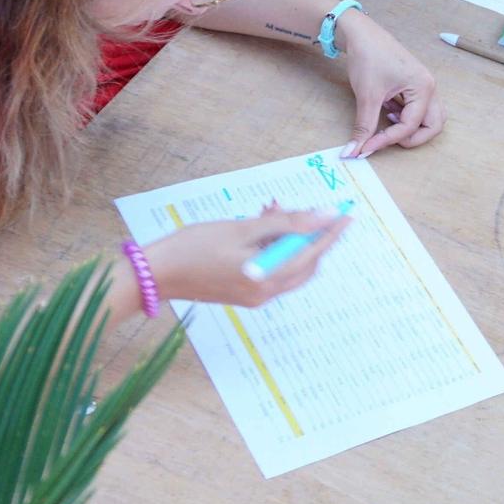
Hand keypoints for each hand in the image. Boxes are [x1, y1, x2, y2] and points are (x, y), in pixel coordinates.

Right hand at [141, 204, 348, 309]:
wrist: (155, 274)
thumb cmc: (195, 246)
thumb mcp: (244, 228)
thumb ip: (288, 222)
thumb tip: (325, 215)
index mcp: (268, 278)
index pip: (313, 252)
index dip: (332, 232)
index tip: (348, 214)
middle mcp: (266, 293)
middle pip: (305, 262)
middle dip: (308, 233)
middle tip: (302, 207)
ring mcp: (255, 297)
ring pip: (289, 265)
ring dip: (288, 239)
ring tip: (272, 211)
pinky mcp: (245, 295)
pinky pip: (273, 271)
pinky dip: (274, 249)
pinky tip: (260, 227)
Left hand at [332, 8, 444, 156]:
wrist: (361, 34)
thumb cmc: (368, 57)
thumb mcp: (367, 96)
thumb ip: (364, 127)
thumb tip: (354, 151)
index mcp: (423, 87)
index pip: (411, 125)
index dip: (388, 140)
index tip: (365, 147)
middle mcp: (429, 87)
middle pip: (434, 125)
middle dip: (412, 138)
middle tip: (387, 140)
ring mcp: (423, 86)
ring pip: (430, 118)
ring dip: (412, 128)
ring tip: (388, 124)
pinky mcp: (414, 86)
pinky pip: (418, 109)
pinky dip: (406, 118)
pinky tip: (387, 113)